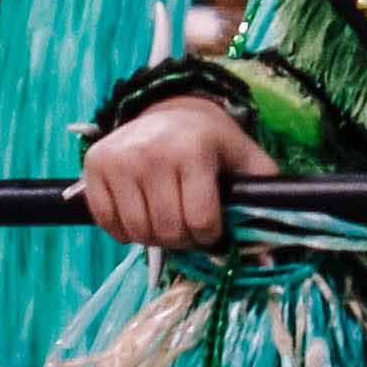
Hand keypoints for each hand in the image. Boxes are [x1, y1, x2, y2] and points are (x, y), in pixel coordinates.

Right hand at [79, 92, 275, 252]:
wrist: (170, 108)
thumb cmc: (213, 142)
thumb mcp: (246, 159)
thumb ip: (264, 200)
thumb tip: (271, 257)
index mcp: (195, 150)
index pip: (202, 222)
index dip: (211, 237)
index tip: (212, 229)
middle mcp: (153, 152)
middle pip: (169, 231)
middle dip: (184, 240)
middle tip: (189, 228)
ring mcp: (120, 159)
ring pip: (137, 232)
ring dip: (154, 238)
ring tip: (166, 219)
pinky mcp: (95, 165)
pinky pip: (107, 223)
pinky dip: (124, 230)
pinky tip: (141, 213)